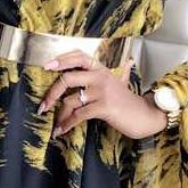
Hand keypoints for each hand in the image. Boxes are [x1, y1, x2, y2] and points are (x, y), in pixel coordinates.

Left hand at [37, 50, 167, 139]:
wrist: (145, 116)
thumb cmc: (127, 101)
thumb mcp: (120, 82)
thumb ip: (115, 72)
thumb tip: (126, 61)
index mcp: (101, 69)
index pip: (78, 56)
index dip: (61, 60)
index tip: (46, 67)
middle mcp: (101, 76)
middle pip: (67, 78)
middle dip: (51, 94)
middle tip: (43, 106)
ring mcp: (102, 91)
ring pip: (70, 100)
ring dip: (59, 115)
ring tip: (56, 125)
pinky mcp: (104, 107)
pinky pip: (78, 115)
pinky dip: (67, 124)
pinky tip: (62, 130)